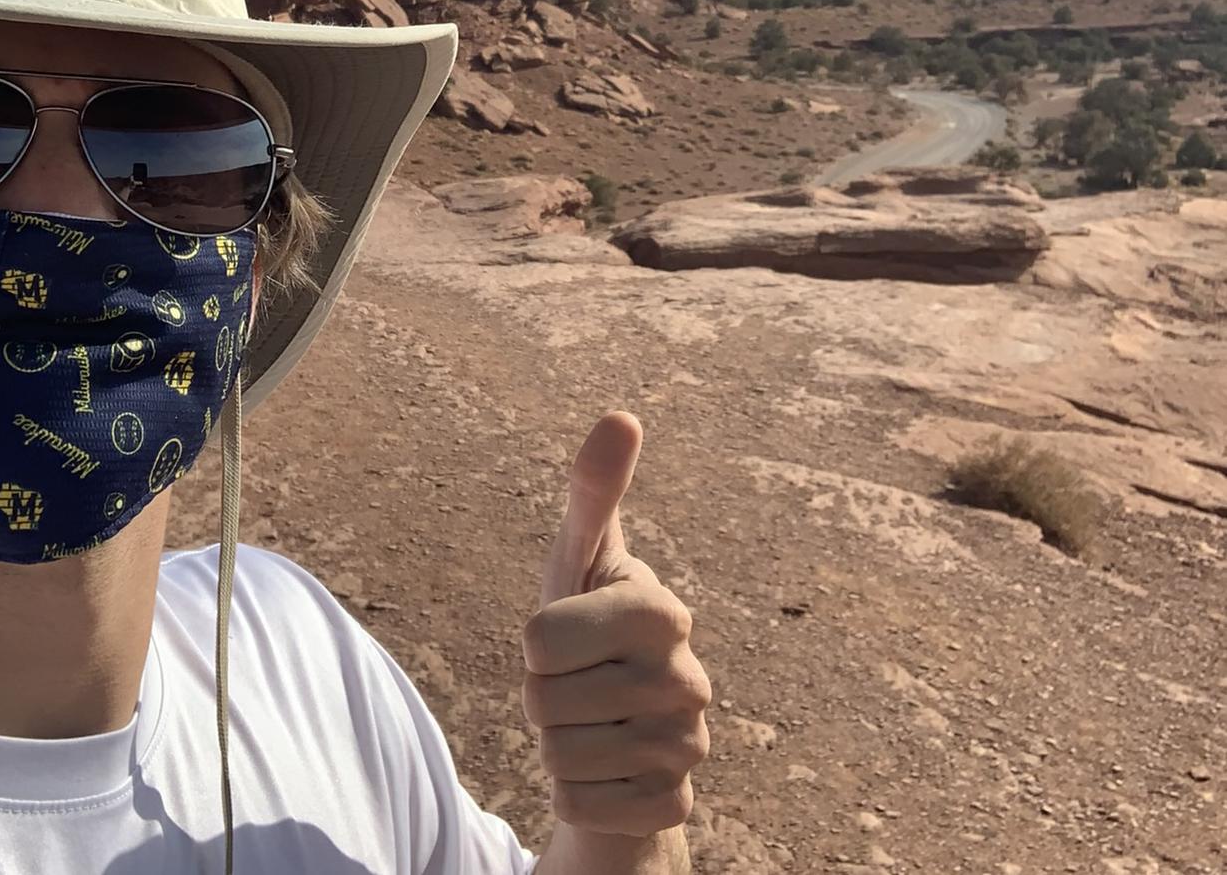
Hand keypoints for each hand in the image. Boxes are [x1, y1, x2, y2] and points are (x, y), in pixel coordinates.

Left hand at [522, 412, 710, 838]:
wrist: (618, 727)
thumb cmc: (588, 624)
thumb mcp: (578, 558)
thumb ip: (592, 491)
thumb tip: (621, 415)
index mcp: (663, 611)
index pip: (538, 641)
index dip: (536, 642)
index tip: (569, 635)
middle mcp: (690, 681)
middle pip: (541, 702)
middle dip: (541, 697)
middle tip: (577, 683)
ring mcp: (688, 751)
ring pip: (557, 760)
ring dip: (555, 746)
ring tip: (589, 724)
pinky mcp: (674, 809)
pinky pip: (579, 809)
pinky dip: (573, 795)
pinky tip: (605, 771)